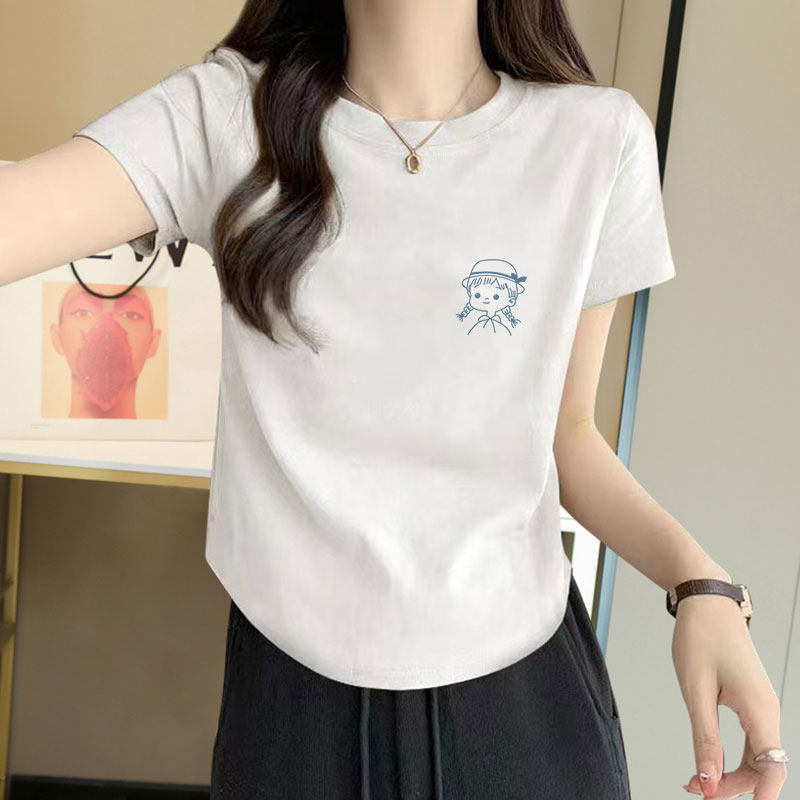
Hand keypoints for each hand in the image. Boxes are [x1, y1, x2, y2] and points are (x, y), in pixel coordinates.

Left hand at [672, 593, 786, 798]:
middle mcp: (767, 710)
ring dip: (732, 773)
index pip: (772, 769)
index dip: (756, 796)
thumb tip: (706, 780)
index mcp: (760, 709)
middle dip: (734, 786)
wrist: (705, 603)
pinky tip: (709, 759)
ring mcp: (761, 705)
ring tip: (698, 779)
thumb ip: (704, 738)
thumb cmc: (701, 637)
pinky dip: (731, 755)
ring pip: (757, 756)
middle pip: (764, 767)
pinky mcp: (750, 700)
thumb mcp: (696, 691)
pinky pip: (750, 739)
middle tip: (698, 791)